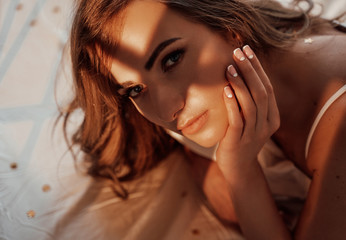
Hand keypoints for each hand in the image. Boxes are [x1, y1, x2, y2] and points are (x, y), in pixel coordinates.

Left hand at [216, 45, 279, 175]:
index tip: (247, 50)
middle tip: (237, 52)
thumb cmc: (240, 138)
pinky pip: (237, 120)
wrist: (237, 168)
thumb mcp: (250, 120)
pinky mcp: (238, 141)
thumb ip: (250, 102)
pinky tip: (225, 90)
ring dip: (240, 84)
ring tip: (229, 67)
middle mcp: (266, 125)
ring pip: (251, 105)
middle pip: (261, 93)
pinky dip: (232, 103)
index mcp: (272, 117)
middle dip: (250, 70)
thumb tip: (240, 74)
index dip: (258, 68)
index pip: (267, 87)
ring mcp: (253, 134)